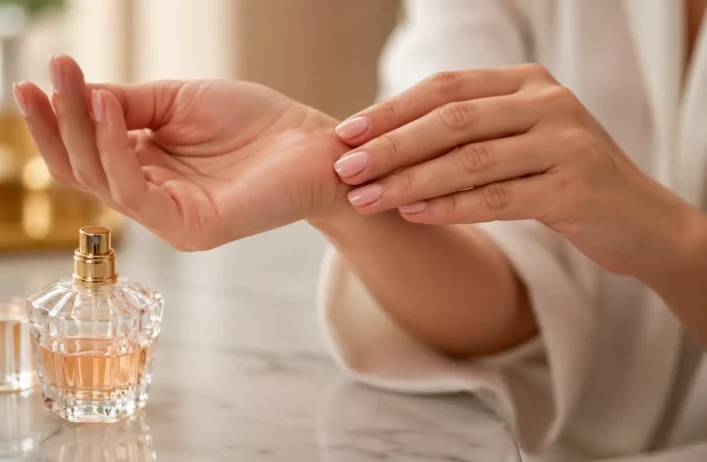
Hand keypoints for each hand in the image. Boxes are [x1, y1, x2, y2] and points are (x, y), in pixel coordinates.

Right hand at [13, 56, 346, 249]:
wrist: (312, 142)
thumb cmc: (254, 121)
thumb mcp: (178, 102)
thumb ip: (127, 106)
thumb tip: (74, 99)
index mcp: (146, 168)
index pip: (85, 153)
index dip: (55, 121)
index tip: (34, 78)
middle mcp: (152, 197)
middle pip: (83, 170)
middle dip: (58, 123)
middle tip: (45, 77)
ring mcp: (170, 218)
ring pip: (102, 181)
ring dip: (82, 131)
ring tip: (76, 85)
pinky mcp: (191, 227)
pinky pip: (136, 193)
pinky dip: (116, 151)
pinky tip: (108, 111)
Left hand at [332, 64, 704, 277]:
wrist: (638, 220)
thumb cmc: (560, 178)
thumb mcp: (518, 140)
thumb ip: (467, 133)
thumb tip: (382, 144)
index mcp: (527, 82)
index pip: (445, 88)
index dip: (391, 111)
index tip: (347, 134)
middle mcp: (548, 103)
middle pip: (452, 120)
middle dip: (391, 145)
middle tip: (345, 167)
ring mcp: (565, 143)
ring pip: (470, 159)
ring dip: (410, 181)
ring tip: (367, 198)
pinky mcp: (574, 188)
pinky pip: (498, 198)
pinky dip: (450, 207)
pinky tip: (413, 214)